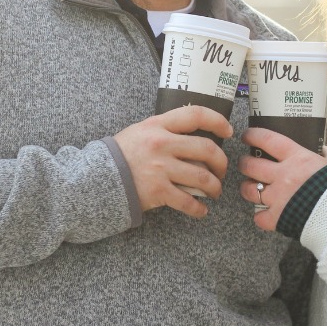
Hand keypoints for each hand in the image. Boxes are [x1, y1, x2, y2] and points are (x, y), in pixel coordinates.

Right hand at [112, 106, 230, 219]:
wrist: (98, 178)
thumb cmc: (122, 155)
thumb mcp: (140, 131)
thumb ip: (165, 130)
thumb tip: (194, 136)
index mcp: (158, 125)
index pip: (195, 114)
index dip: (217, 121)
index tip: (227, 131)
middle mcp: (162, 144)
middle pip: (207, 150)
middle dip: (221, 163)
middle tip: (221, 171)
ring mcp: (161, 168)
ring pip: (204, 178)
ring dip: (215, 188)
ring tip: (214, 192)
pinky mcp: (159, 191)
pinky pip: (189, 202)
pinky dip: (199, 209)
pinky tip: (201, 210)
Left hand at [239, 127, 326, 232]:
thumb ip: (326, 155)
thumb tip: (321, 150)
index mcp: (297, 158)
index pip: (267, 140)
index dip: (253, 136)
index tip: (248, 137)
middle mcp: (283, 176)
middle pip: (250, 165)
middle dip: (245, 163)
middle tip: (246, 164)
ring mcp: (278, 198)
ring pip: (249, 190)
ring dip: (248, 188)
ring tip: (251, 188)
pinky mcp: (278, 218)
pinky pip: (259, 217)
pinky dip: (260, 216)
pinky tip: (264, 214)